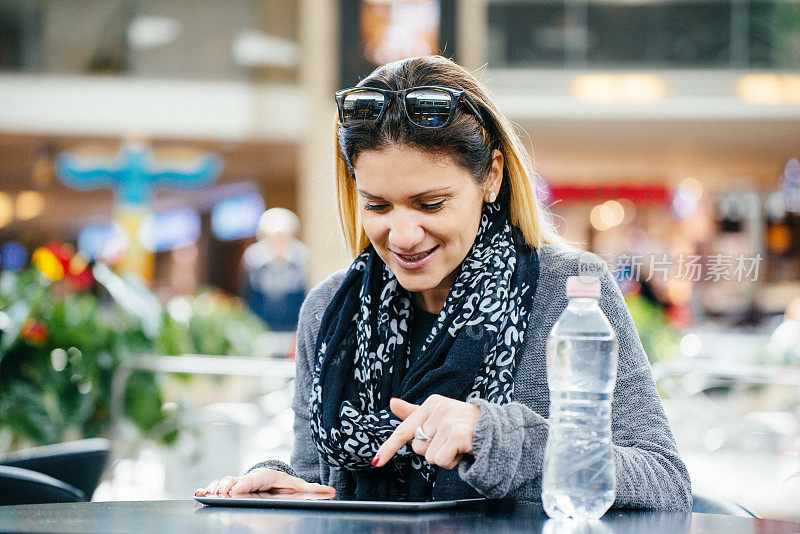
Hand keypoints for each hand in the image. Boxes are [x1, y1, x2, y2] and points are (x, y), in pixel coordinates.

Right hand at [194, 468, 335, 496]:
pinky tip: (201, 494)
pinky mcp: (230, 488)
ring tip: (207, 494)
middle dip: (226, 486)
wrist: (270, 478)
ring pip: (224, 483)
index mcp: (265, 477)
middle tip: (220, 493)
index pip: (254, 479)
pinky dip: (208, 490)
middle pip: (236, 481)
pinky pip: (217, 488)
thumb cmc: (283, 483)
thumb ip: (313, 490)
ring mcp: (238, 482)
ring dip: (214, 488)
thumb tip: (332, 491)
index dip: (244, 484)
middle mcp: (249, 478)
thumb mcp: (297, 486)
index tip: (236, 490)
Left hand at [372, 395, 481, 469]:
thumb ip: (414, 412)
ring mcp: (448, 421)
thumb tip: (391, 402)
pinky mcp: (457, 435)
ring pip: (429, 456)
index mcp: (432, 403)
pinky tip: (462, 452)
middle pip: (418, 447)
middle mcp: (439, 408)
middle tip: (450, 441)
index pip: (404, 429)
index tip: (376, 462)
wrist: (497, 431)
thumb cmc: (464, 424)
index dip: (389, 447)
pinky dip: (451, 463)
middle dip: (432, 450)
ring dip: (443, 457)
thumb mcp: (438, 415)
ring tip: (458, 446)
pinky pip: (440, 461)